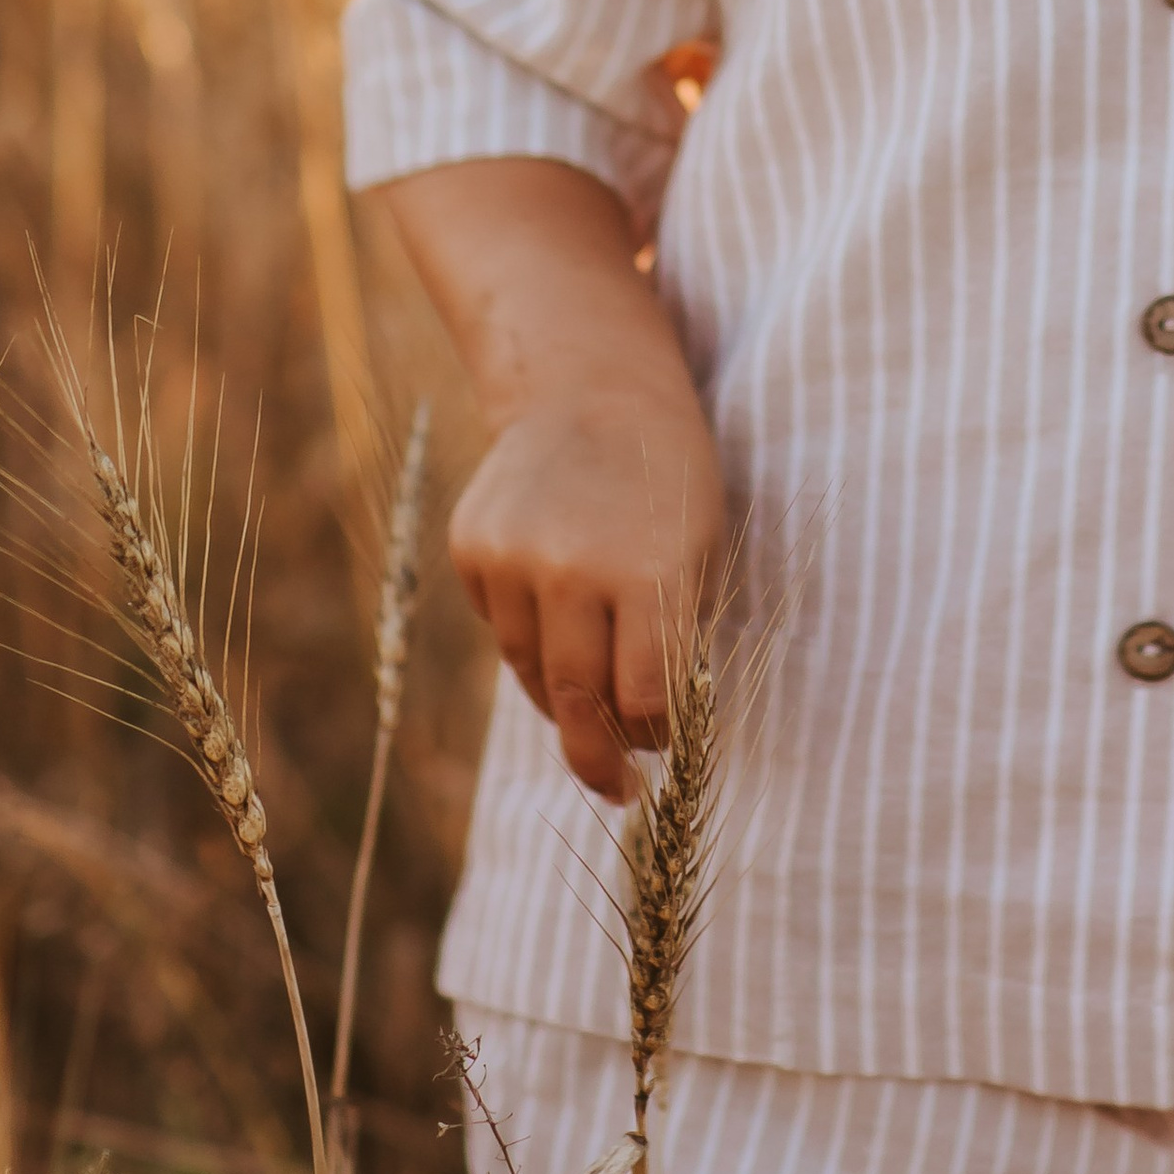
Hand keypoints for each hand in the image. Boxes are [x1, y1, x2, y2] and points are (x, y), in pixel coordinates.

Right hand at [448, 378, 726, 799]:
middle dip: (597, 756)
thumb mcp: (702, 549)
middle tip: (616, 786)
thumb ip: (675, 639)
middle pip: (574, 700)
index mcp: (649, 568)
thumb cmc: (668, 478)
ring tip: (589, 693)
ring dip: (562, 697)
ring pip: (530, 672)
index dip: (652, 737)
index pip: (640, 699)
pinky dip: (529, 636)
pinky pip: (501, 628)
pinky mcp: (471, 548)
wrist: (590, 388)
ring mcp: (511, 556)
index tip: (658, 750)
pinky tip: (555, 606)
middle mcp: (571, 566)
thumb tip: (646, 733)